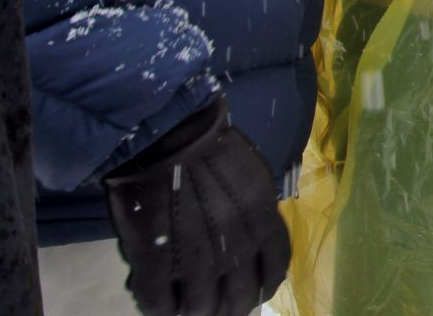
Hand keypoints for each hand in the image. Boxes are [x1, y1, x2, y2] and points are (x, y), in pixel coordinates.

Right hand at [103, 97, 288, 315]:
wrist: (169, 134)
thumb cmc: (211, 147)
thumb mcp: (251, 177)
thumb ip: (255, 211)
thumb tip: (252, 237)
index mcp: (262, 220)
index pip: (276, 266)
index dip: (267, 285)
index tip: (259, 291)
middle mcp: (235, 245)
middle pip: (241, 297)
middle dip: (232, 308)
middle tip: (219, 309)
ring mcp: (196, 258)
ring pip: (201, 307)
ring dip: (196, 312)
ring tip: (188, 309)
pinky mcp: (156, 262)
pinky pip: (159, 302)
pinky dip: (160, 309)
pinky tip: (161, 305)